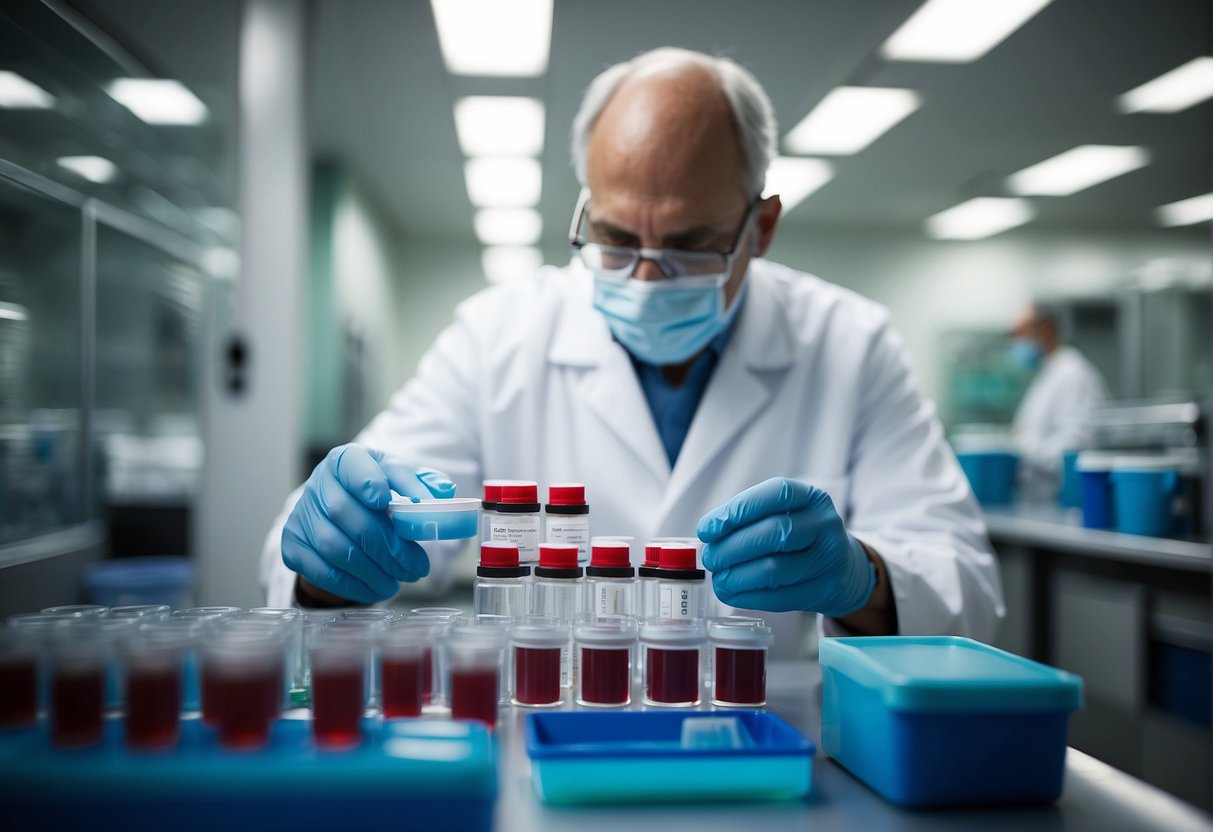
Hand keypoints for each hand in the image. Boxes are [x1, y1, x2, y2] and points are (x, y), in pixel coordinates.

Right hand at [282, 444, 454, 603]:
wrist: (339, 513)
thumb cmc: (377, 494)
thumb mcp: (399, 480)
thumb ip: (423, 483)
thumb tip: (443, 492)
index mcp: (346, 460)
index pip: (354, 465)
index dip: (370, 482)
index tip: (392, 502)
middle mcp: (318, 484)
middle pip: (345, 513)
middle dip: (385, 544)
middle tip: (415, 566)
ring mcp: (301, 515)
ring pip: (334, 547)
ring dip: (372, 570)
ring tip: (399, 581)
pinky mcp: (293, 546)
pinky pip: (321, 571)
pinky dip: (352, 584)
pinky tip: (376, 589)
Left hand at [697, 477, 874, 617]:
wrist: (844, 568)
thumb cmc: (801, 538)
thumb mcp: (784, 515)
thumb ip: (750, 519)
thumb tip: (709, 534)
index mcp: (811, 497)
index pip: (775, 495)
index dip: (737, 511)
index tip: (707, 528)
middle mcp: (825, 524)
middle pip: (773, 533)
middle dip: (732, 548)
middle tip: (711, 559)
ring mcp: (830, 558)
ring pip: (774, 569)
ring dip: (737, 577)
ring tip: (720, 579)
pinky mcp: (826, 590)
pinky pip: (780, 597)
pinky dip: (749, 597)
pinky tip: (734, 594)